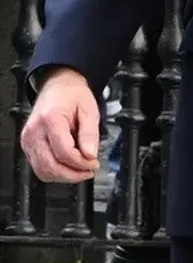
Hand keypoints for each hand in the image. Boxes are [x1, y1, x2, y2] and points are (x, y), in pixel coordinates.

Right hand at [21, 69, 100, 183]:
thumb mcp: (89, 110)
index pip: (64, 153)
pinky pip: (40, 168)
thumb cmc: (72, 95)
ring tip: (80, 170)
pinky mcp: (28, 145)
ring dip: (64, 176)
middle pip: (51, 166)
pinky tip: (68, 166)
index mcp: (50, 119)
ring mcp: (28, 139)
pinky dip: (55, 172)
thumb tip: (90, 155)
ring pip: (43, 172)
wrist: (58, 86)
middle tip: (88, 170)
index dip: (82, 163)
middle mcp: (35, 131)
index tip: (94, 163)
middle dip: (73, 174)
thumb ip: (90, 134)